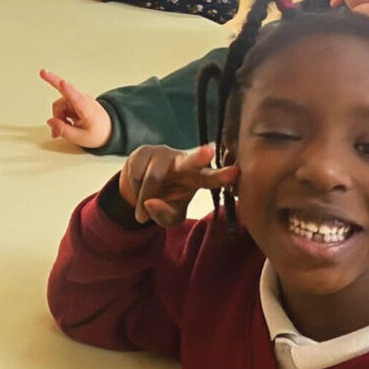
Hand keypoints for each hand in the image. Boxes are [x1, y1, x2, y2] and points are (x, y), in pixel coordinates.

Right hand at [40, 69, 111, 149]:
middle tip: (42, 72)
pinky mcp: (74, 102)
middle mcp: (82, 100)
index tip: (62, 82)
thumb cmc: (98, 133)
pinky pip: (61, 108)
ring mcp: (77, 100)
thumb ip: (63, 130)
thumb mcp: (80, 138)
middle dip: (55, 102)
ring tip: (63, 130)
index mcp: (87, 109)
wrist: (108, 130)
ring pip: (59, 106)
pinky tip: (64, 125)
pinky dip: (60, 118)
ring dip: (58, 118)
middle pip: (62, 99)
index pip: (76, 98)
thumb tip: (50, 122)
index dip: (67, 89)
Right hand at [118, 144, 238, 226]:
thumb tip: (150, 203)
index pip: (211, 178)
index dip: (223, 176)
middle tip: (207, 152)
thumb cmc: (162, 202)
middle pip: (191, 161)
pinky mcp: (143, 151)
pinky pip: (135, 175)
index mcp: (196, 178)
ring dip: (143, 197)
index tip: (235, 172)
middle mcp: (182, 162)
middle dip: (199, 157)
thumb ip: (164, 215)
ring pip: (151, 179)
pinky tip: (137, 188)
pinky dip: (133, 189)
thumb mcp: (167, 217)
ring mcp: (162, 154)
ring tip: (143, 207)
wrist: (138, 187)